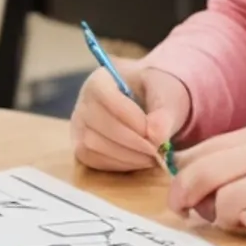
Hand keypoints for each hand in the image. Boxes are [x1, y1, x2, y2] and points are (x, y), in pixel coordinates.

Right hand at [73, 66, 189, 172]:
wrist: (150, 105)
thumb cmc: (155, 94)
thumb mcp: (167, 95)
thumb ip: (164, 114)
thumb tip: (157, 138)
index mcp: (100, 80)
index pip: (105, 96)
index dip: (130, 117)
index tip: (155, 131)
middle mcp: (83, 103)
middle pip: (99, 125)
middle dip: (132, 142)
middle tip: (158, 150)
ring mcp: (79, 127)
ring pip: (94, 146)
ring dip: (127, 156)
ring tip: (152, 156)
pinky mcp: (82, 148)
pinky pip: (94, 160)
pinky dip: (120, 164)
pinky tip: (140, 160)